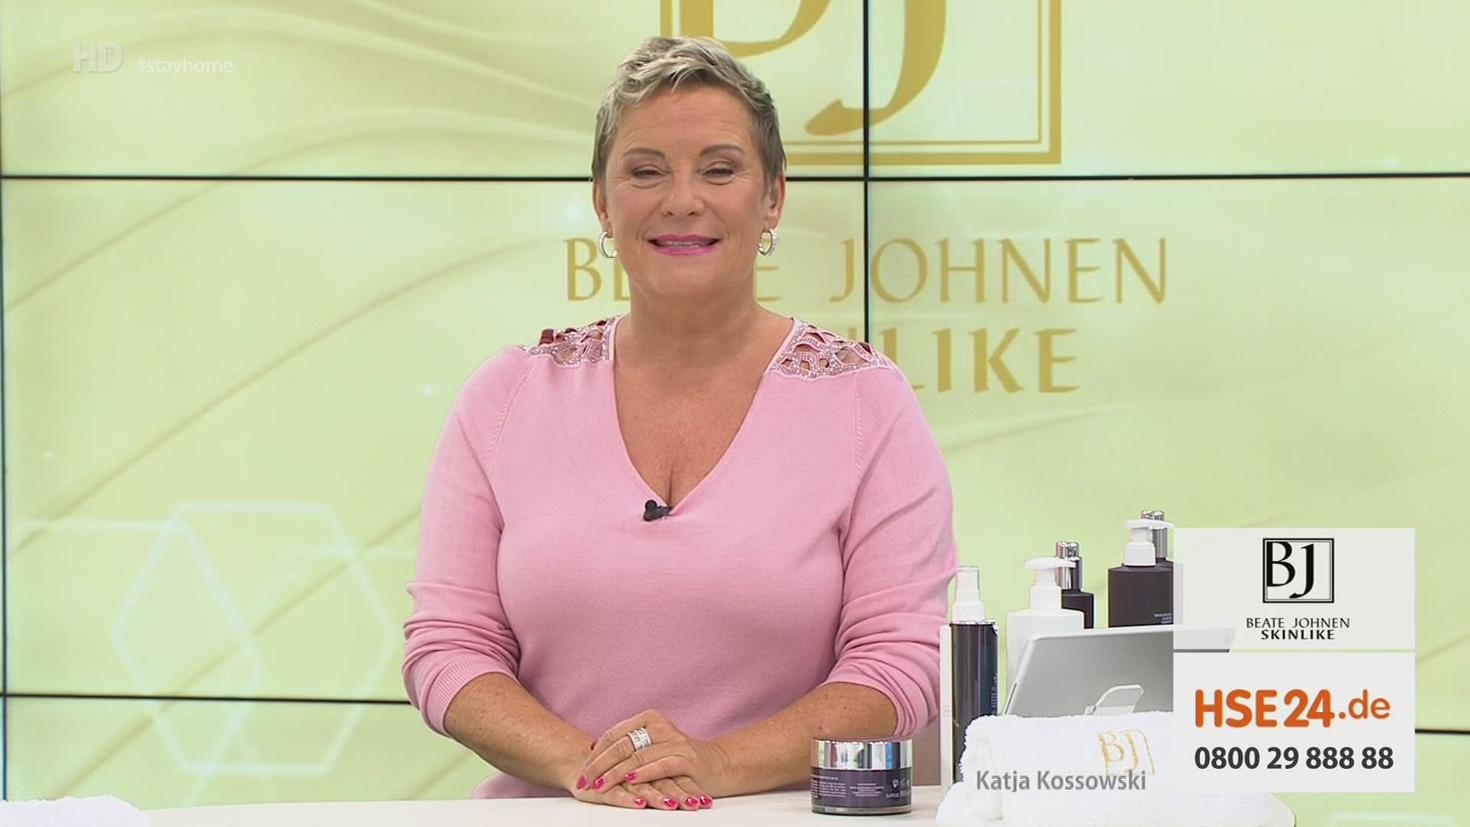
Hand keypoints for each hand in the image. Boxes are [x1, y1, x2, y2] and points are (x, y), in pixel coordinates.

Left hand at [578, 710, 730, 806]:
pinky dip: (643, 773)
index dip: (596, 754)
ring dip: (615, 774)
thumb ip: (629, 744)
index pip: (614, 734)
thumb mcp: (653, 745)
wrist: (718, 765)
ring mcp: (675, 741)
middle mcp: (661, 726)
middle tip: (585, 782)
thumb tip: (595, 749)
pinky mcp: (687, 759)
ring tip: (599, 786)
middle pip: (622, 745)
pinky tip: (630, 781)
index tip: (582, 771)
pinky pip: (660, 765)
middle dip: (599, 766)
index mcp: (649, 719)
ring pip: (637, 756)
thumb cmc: (679, 758)